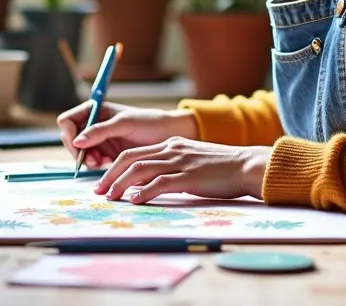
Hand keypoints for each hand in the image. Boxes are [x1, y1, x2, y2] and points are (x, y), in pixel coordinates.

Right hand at [57, 101, 198, 168]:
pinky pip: (91, 161)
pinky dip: (96, 165)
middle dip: (78, 150)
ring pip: (80, 152)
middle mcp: (94, 124)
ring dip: (87, 159)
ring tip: (102, 163)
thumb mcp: (124, 124)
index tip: (79, 146)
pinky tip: (108, 164)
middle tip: (94, 160)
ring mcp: (100, 140)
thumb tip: (76, 141)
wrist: (168, 136)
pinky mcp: (107, 153)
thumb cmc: (149, 123)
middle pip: (70, 139)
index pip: (68, 121)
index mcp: (95, 110)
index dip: (69, 134)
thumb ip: (100, 131)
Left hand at [93, 137, 270, 204]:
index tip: (103, 182)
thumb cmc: (221, 168)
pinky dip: (144, 192)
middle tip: (99, 191)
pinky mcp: (189, 176)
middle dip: (110, 175)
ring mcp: (180, 162)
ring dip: (121, 184)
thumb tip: (148, 184)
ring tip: (111, 198)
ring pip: (141, 170)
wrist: (246, 166)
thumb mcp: (191, 161)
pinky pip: (160, 183)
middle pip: (131, 159)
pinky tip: (135, 201)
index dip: (114, 167)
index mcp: (171, 144)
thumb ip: (170, 167)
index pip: (134, 152)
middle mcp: (172, 149)